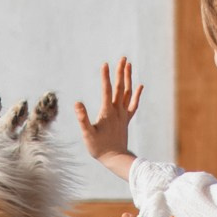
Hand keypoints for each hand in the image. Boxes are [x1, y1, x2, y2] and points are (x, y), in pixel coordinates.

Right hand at [75, 57, 142, 180]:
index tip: (105, 63)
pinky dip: (136, 94)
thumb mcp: (87, 134)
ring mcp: (123, 114)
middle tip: (123, 58)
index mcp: (107, 112)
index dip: (105, 77)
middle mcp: (117, 111)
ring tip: (129, 65)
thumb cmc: (99, 148)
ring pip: (127, 93)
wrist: (115, 159)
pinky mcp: (126, 119)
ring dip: (128, 78)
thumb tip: (77, 103)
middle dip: (121, 72)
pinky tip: (139, 85)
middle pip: (120, 87)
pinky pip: (133, 104)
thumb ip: (83, 118)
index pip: (106, 90)